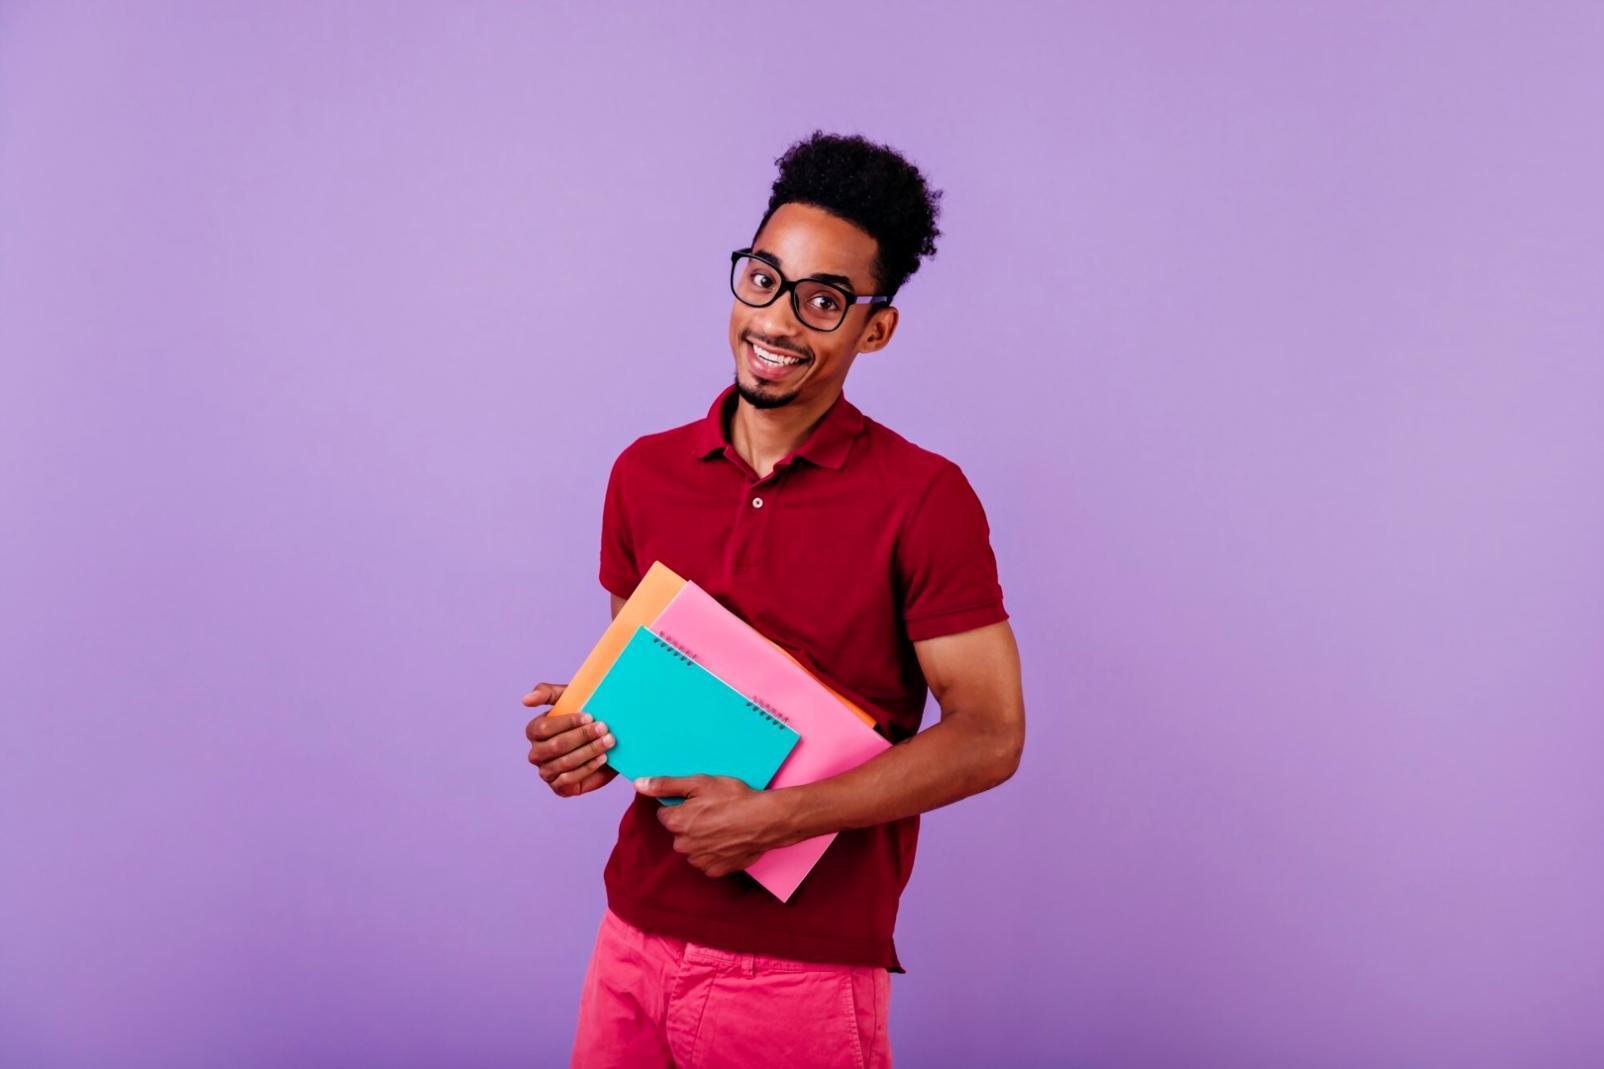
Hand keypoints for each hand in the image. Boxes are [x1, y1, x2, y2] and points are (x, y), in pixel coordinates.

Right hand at [523, 681, 617, 796]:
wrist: (606, 740)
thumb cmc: (585, 717)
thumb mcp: (569, 698)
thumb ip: (547, 692)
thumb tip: (525, 700)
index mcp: (534, 731)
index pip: (544, 727)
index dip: (567, 722)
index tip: (589, 716)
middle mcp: (536, 753)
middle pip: (556, 746)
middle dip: (582, 736)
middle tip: (604, 728)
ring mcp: (546, 771)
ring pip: (564, 762)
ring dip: (589, 751)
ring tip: (608, 742)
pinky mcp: (559, 787)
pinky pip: (569, 780)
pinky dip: (588, 768)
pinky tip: (602, 758)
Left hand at [635, 775, 792, 877]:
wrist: (766, 820)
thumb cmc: (735, 799)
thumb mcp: (700, 783)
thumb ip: (666, 784)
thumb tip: (639, 784)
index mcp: (677, 823)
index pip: (665, 815)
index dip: (681, 806)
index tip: (698, 801)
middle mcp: (684, 845)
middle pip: (679, 832)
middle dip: (691, 823)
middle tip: (713, 811)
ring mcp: (700, 860)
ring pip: (692, 848)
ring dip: (702, 839)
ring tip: (723, 825)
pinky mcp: (716, 869)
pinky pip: (707, 861)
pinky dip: (715, 852)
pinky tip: (728, 839)